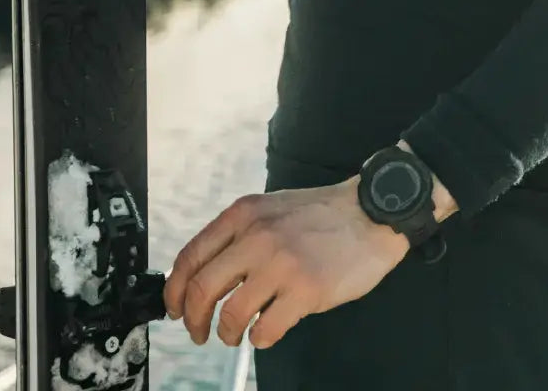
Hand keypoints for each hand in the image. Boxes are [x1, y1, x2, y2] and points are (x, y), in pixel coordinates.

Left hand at [163, 178, 407, 351]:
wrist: (371, 213)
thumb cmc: (322, 215)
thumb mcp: (271, 209)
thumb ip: (239, 235)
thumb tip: (203, 274)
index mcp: (245, 214)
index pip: (190, 257)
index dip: (175, 291)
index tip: (175, 309)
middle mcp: (258, 236)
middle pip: (203, 289)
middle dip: (194, 320)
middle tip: (199, 333)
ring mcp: (282, 263)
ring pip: (231, 314)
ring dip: (227, 333)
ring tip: (237, 334)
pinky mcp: (306, 290)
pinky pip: (265, 330)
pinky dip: (260, 338)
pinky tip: (267, 331)